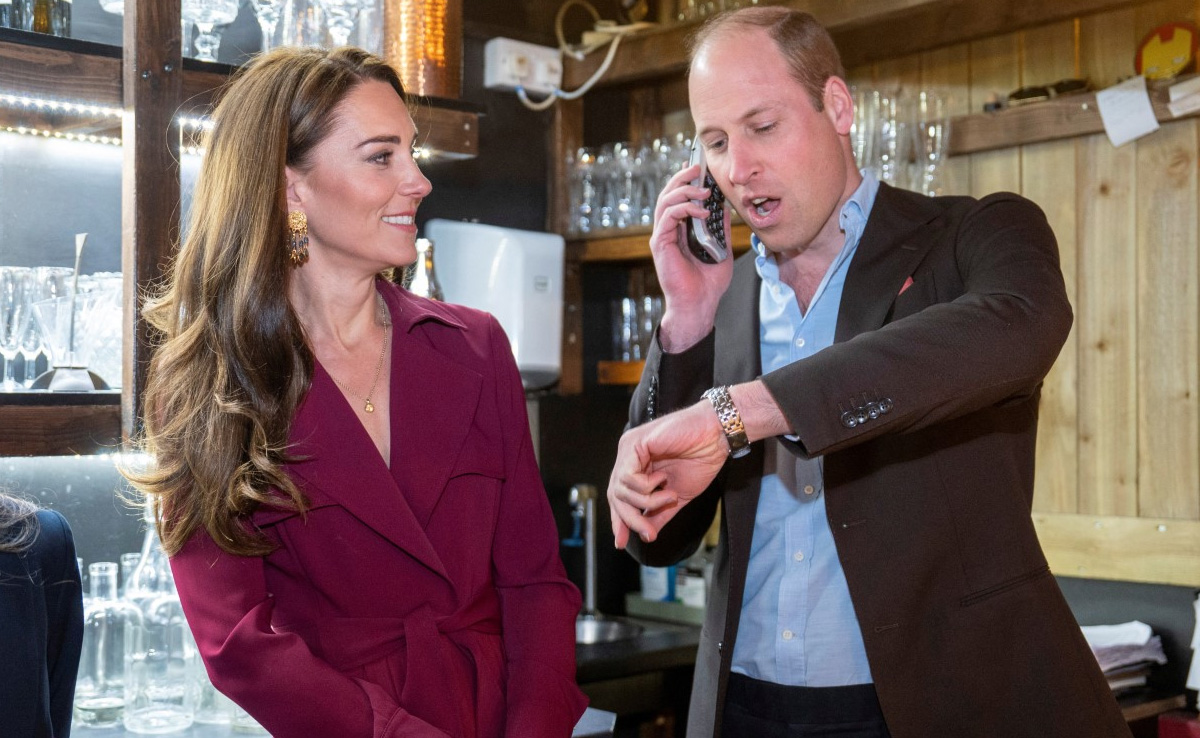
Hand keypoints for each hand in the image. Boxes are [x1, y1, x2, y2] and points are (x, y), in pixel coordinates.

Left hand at [607, 400, 729, 547]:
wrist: (716, 437)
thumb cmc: (701, 460)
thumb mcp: (677, 496)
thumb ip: (660, 513)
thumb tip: (647, 535)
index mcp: (637, 466)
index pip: (619, 497)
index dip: (619, 521)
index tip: (622, 544)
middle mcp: (628, 456)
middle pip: (615, 496)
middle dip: (630, 520)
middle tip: (649, 534)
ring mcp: (629, 449)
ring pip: (620, 489)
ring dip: (646, 502)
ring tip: (670, 497)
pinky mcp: (634, 443)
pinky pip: (628, 478)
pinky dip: (647, 488)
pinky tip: (664, 481)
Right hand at [650, 164, 734, 351]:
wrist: (699, 305)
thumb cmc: (708, 283)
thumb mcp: (722, 248)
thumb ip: (721, 229)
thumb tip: (726, 208)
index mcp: (680, 231)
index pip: (678, 198)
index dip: (686, 181)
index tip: (699, 169)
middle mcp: (668, 231)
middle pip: (668, 194)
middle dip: (682, 178)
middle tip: (698, 168)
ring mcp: (662, 237)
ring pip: (665, 202)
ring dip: (683, 190)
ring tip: (703, 189)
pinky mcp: (660, 244)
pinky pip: (668, 217)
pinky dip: (684, 209)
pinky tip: (701, 211)